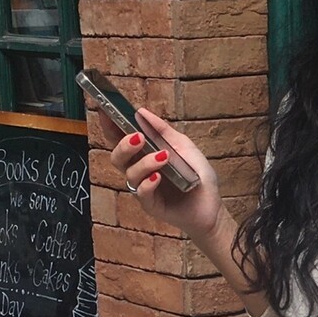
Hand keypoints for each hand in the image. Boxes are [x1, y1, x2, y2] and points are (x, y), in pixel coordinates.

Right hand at [103, 106, 223, 242]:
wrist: (212, 206)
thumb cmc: (198, 176)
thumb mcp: (183, 146)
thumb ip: (163, 130)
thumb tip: (141, 112)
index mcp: (143, 154)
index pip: (120, 139)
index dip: (109, 125)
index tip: (105, 110)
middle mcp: (140, 170)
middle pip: (117, 157)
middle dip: (124, 145)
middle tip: (138, 137)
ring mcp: (144, 188)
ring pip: (130, 174)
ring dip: (145, 163)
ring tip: (163, 157)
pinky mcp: (151, 205)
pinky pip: (141, 194)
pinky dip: (148, 183)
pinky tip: (158, 177)